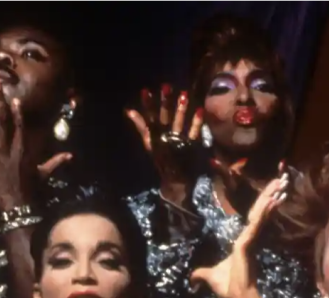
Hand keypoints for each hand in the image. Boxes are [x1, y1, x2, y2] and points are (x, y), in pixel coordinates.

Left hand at [0, 80, 71, 208]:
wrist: (15, 206)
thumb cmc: (29, 190)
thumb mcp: (43, 174)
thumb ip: (55, 162)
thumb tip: (71, 155)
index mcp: (21, 151)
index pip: (19, 127)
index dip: (16, 112)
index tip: (13, 98)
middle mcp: (7, 150)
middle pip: (1, 122)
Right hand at [126, 84, 203, 204]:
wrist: (175, 180)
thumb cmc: (162, 159)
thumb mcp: (149, 143)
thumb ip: (141, 126)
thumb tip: (129, 110)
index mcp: (155, 136)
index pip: (150, 118)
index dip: (148, 105)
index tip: (146, 90)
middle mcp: (165, 138)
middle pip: (165, 118)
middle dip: (165, 103)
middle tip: (166, 86)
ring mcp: (178, 143)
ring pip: (179, 123)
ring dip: (181, 109)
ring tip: (184, 93)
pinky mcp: (191, 147)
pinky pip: (194, 133)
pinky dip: (197, 123)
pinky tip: (200, 110)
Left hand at [189, 170, 288, 297]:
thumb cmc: (228, 288)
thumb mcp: (210, 277)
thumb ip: (201, 275)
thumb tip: (191, 279)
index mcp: (241, 243)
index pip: (253, 218)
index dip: (262, 204)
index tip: (272, 193)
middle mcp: (248, 239)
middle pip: (258, 212)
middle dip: (268, 195)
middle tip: (281, 180)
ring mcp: (249, 241)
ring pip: (259, 214)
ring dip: (269, 198)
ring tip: (281, 184)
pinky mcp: (247, 245)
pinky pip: (255, 225)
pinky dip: (263, 213)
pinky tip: (272, 201)